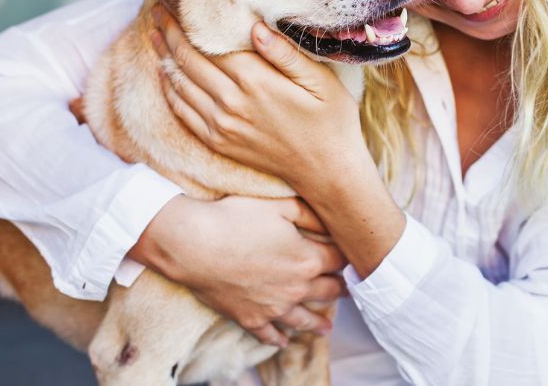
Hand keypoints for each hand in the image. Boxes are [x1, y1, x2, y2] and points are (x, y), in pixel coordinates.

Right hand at [131, 195, 347, 345]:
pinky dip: (279, 339)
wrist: (195, 245)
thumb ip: (311, 214)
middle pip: (328, 291)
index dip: (347, 257)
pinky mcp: (250, 319)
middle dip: (340, 289)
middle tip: (347, 290)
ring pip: (304, 319)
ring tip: (326, 329)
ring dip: (318, 323)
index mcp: (308, 259)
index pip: (339, 260)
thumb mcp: (281, 206)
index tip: (351, 256)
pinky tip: (284, 342)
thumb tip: (332, 222)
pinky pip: (270, 334)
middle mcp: (297, 288)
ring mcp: (274, 308)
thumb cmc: (237, 219)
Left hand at [150, 3, 370, 195]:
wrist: (327, 172)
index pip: (209, 44)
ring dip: (163, 57)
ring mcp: (221, 126)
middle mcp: (232, 103)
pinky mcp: (218, 142)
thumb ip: (286, 54)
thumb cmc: (331, 121)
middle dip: (169, 33)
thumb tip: (255, 26)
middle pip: (188, 60)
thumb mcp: (321, 81)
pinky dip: (170, 89)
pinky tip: (166, 74)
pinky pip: (183, 112)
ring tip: (154, 34)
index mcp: (257, 82)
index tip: (175, 1)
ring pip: (180, 84)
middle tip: (157, 10)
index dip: (188, 22)